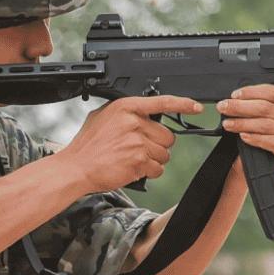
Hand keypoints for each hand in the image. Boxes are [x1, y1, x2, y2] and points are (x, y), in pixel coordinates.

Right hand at [58, 94, 190, 195]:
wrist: (76, 167)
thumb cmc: (88, 145)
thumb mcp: (103, 117)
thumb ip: (126, 113)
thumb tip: (146, 113)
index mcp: (126, 107)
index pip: (162, 102)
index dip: (183, 104)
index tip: (197, 107)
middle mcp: (134, 122)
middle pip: (167, 136)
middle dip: (157, 145)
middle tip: (138, 149)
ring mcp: (137, 142)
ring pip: (164, 154)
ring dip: (153, 160)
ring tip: (132, 159)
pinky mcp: (139, 161)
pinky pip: (157, 169)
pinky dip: (148, 172)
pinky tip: (132, 168)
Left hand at [216, 83, 273, 174]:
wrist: (259, 167)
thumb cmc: (260, 138)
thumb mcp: (260, 117)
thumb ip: (256, 104)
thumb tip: (236, 96)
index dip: (252, 92)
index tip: (234, 95)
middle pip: (268, 108)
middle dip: (241, 106)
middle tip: (224, 107)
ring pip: (268, 125)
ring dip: (244, 123)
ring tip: (228, 124)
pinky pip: (273, 142)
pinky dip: (255, 138)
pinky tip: (243, 136)